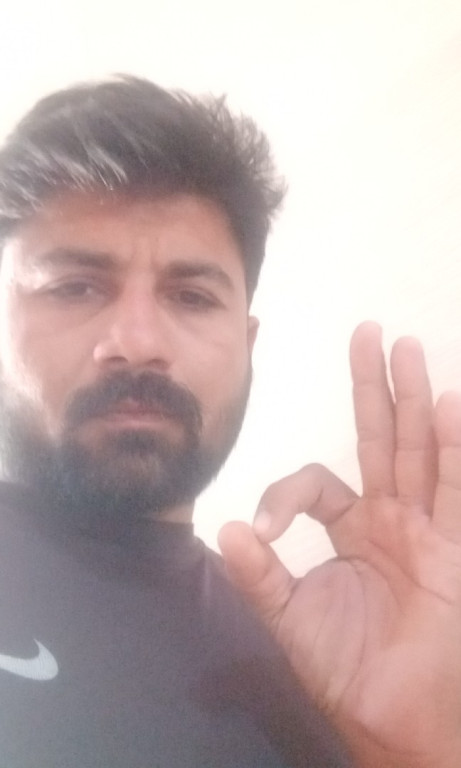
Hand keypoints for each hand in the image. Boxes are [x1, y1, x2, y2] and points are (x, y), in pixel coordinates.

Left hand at [219, 322, 460, 767]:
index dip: (285, 494)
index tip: (263, 528)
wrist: (389, 716)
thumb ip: (261, 575)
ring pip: (418, 450)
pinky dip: (453, 449)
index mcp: (352, 527)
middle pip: (380, 438)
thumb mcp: (290, 617)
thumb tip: (225, 529)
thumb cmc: (345, 668)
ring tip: (407, 348)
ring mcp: (424, 529)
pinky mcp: (450, 551)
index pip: (319, 481)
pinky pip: (453, 491)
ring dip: (413, 400)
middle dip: (375, 386)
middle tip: (370, 332)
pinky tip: (447, 405)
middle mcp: (390, 518)